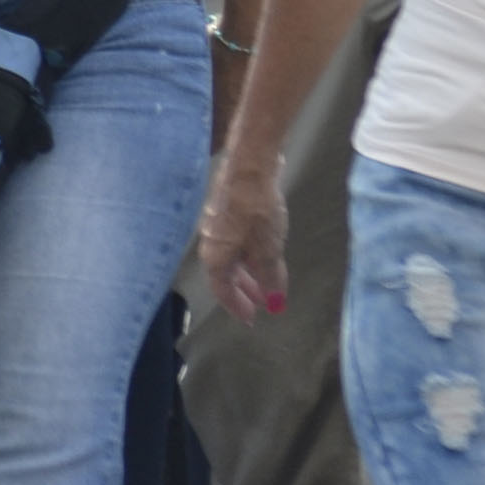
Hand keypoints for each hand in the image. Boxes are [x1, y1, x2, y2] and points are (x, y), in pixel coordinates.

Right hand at [194, 158, 288, 320]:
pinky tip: (263, 249)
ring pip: (231, 256)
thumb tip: (274, 305)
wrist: (249, 166)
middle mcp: (210, 242)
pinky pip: (235, 240)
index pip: (222, 291)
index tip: (251, 318)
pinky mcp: (226, 208)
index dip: (237, 306)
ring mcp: (216, 224)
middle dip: (245, 290)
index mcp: (215, 258)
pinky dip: (248, 252)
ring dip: (248, 271)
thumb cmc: (256, 212)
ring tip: (266, 278)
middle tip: (263, 302)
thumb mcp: (268, 252)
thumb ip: (270, 280)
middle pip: (225, 274)